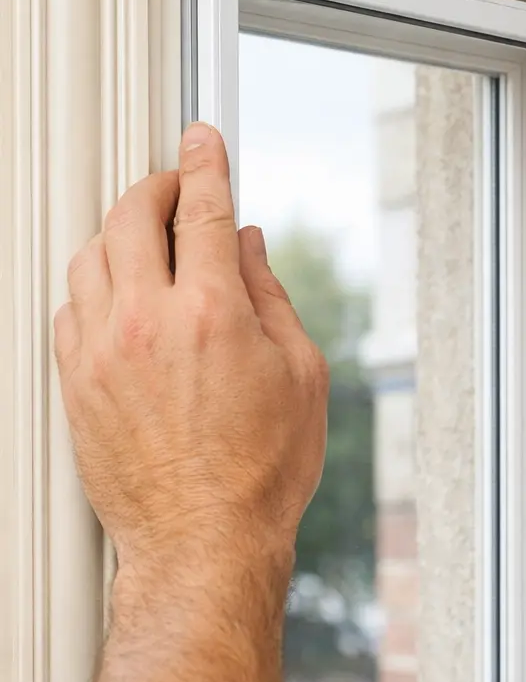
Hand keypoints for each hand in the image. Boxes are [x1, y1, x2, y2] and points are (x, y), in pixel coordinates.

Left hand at [54, 121, 327, 573]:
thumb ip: (269, 294)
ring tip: (149, 242)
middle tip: (176, 187)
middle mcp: (146, 323)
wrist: (202, 541)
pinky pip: (70, 307)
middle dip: (155, 187)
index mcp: (210, 314)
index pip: (201, 209)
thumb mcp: (300, 371)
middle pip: (130, 217)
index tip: (201, 139)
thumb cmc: (260, 469)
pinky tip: (122, 296)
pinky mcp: (76, 384)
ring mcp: (101, 353)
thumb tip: (247, 246)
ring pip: (89, 256)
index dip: (203, 163)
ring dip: (120, 234)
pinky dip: (95, 284)